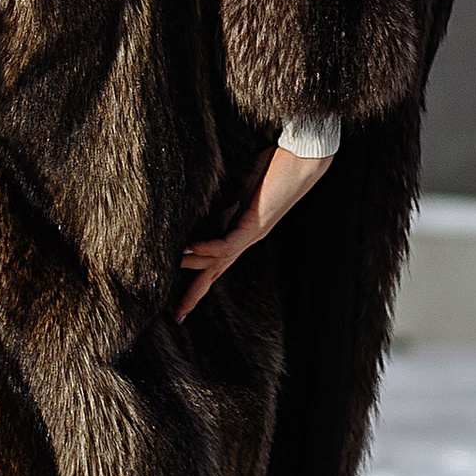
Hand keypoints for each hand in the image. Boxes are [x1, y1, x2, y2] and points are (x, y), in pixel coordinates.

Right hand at [179, 141, 333, 321]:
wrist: (304, 160)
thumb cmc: (275, 167)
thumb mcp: (240, 186)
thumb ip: (223, 197)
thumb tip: (199, 197)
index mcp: (240, 232)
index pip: (214, 262)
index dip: (196, 280)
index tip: (181, 301)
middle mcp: (245, 239)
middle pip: (214, 273)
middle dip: (195, 295)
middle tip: (177, 316)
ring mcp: (251, 234)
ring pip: (218, 261)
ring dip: (195, 267)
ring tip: (171, 270)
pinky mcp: (255, 223)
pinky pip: (228, 243)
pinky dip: (208, 248)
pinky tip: (190, 250)